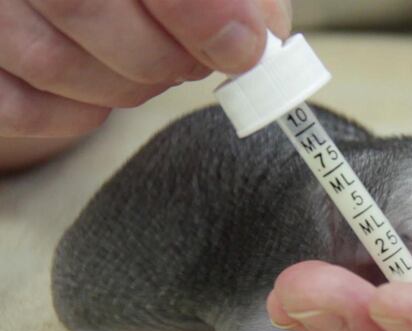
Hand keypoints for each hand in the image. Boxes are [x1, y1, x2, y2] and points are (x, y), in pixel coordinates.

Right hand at [0, 0, 290, 138]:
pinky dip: (74, 116)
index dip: (198, 10)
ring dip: (127, 88)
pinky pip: (16, 105)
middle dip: (164, 57)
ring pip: (50, 62)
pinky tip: (102, 97)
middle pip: (84, 6)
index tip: (244, 49)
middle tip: (198, 65)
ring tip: (158, 73)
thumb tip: (263, 36)